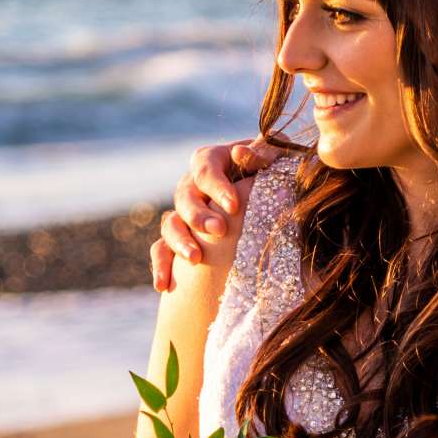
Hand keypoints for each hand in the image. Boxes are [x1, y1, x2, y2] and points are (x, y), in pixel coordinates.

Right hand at [149, 138, 273, 291]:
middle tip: (219, 230)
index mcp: (212, 161)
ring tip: (195, 259)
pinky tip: (163, 285)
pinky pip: (162, 250)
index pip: (205, 168)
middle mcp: (193, 186)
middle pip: (184, 196)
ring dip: (179, 241)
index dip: (217, 186)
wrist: (275, 204)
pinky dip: (161, 266)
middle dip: (199, 215)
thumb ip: (262, 152)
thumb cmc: (276, 176)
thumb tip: (240, 153)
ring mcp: (184, 213)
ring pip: (170, 224)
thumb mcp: (274, 160)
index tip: (234, 206)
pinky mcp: (181, 238)